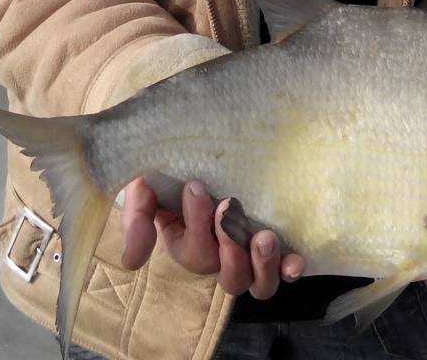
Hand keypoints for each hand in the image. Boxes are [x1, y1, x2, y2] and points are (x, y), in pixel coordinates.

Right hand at [119, 177, 305, 298]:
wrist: (199, 142)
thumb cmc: (171, 166)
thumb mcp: (144, 188)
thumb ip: (137, 220)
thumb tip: (131, 262)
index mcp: (188, 244)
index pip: (194, 250)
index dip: (195, 222)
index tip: (196, 186)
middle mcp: (221, 255)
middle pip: (229, 277)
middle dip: (231, 248)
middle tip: (229, 208)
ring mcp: (251, 252)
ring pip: (257, 283)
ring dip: (262, 265)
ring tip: (264, 237)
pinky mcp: (276, 243)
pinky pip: (285, 269)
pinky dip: (290, 269)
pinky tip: (295, 261)